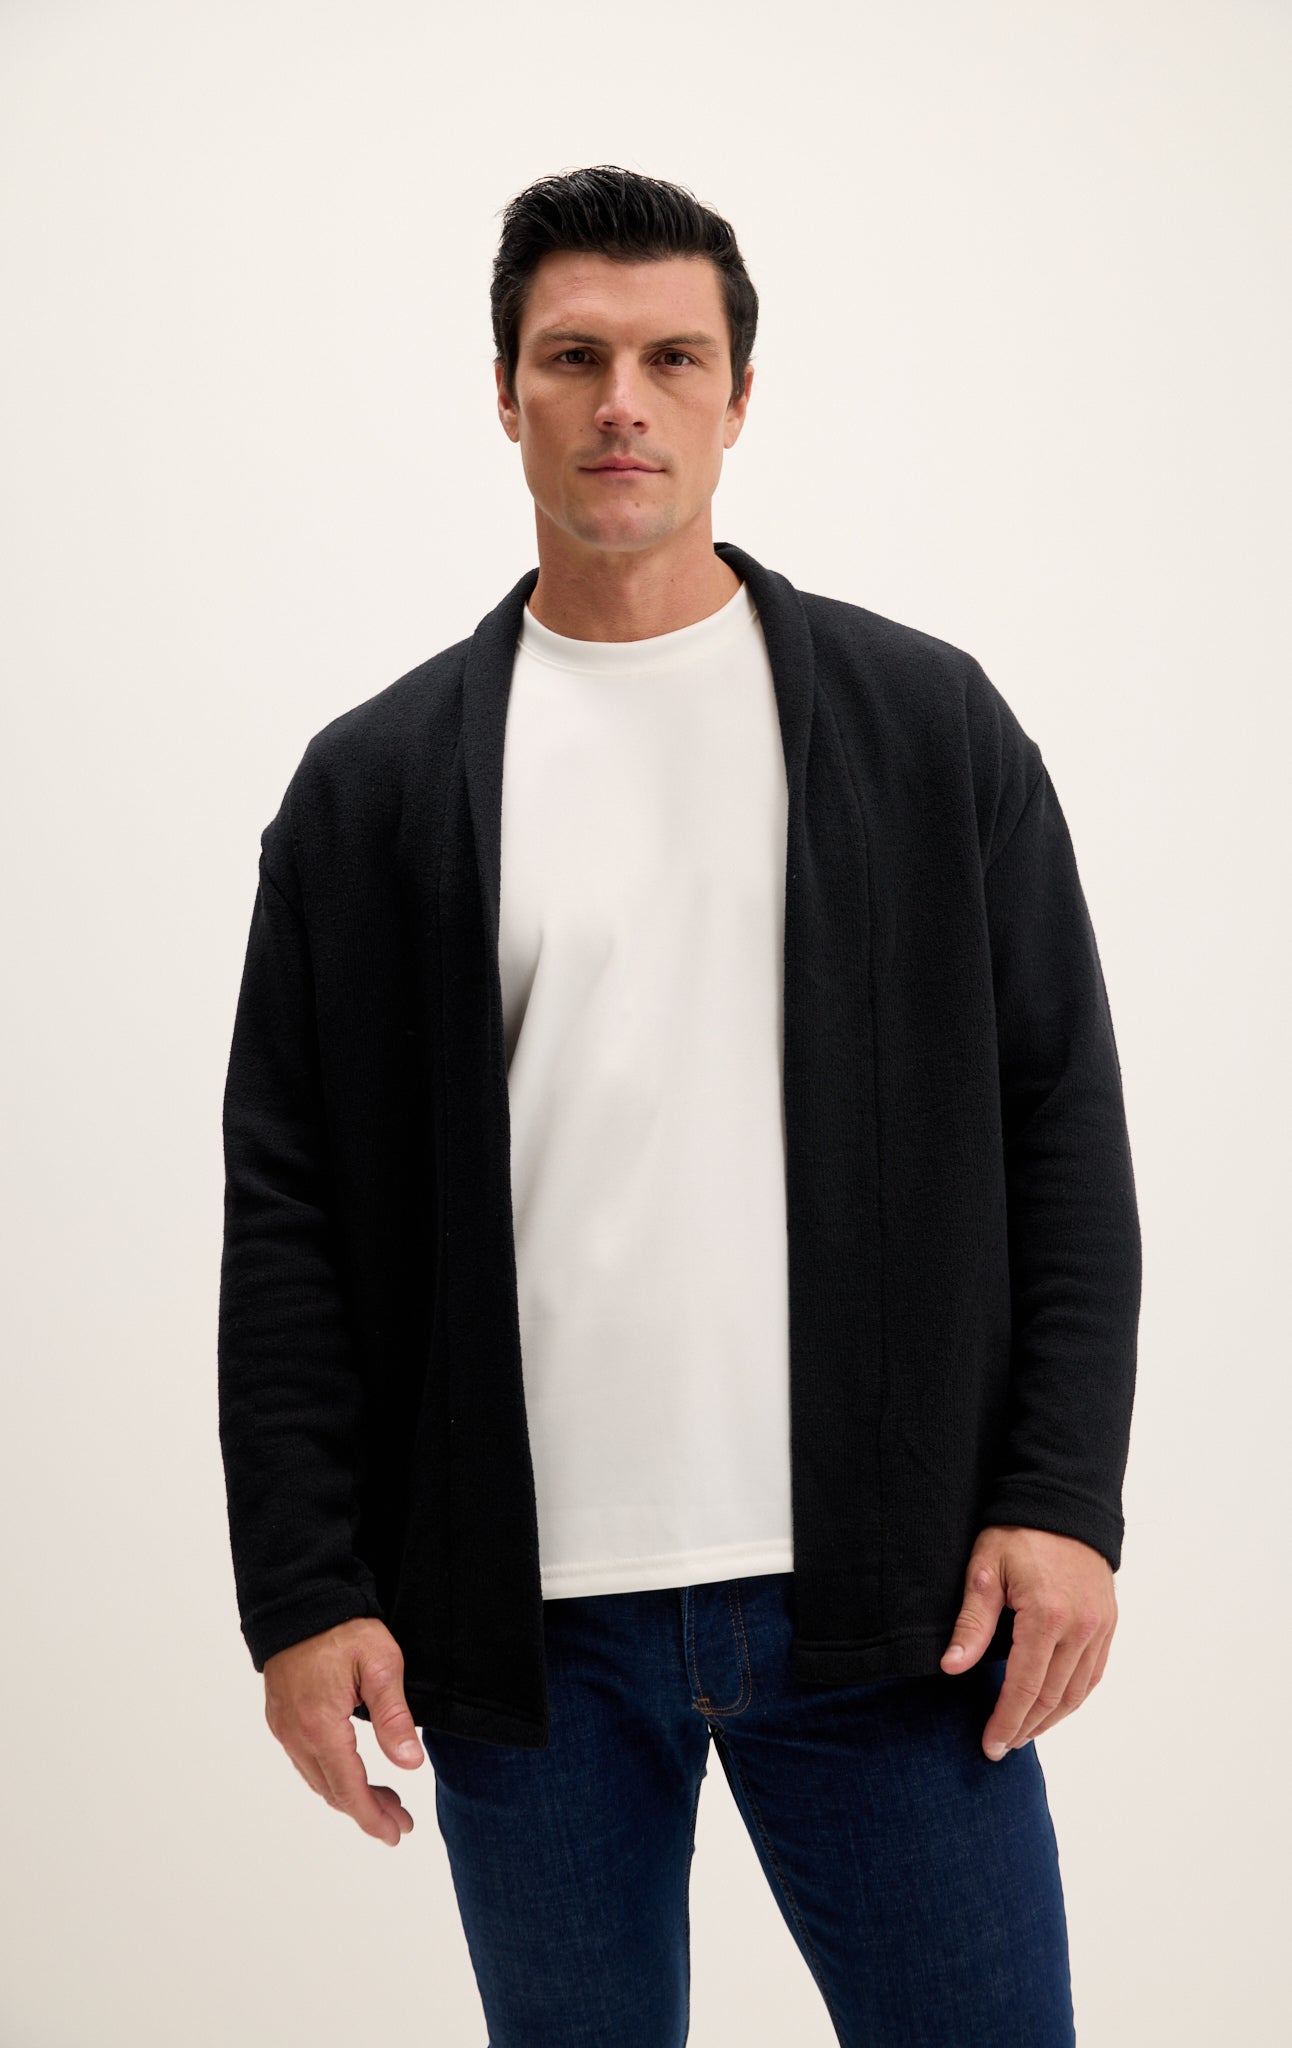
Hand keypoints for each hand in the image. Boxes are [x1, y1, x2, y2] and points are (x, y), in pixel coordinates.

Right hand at [263, 1616, 423, 1845]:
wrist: (300, 1600)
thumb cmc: (344, 1627)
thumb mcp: (382, 1664)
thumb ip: (394, 1717)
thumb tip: (410, 1764)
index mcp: (321, 1725)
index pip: (349, 1788)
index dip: (373, 1817)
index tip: (396, 1834)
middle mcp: (296, 1734)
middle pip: (332, 1791)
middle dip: (367, 1811)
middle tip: (400, 1821)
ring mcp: (283, 1727)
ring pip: (317, 1779)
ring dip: (349, 1795)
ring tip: (384, 1801)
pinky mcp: (280, 1717)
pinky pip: (305, 1761)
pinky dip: (331, 1776)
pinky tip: (352, 1773)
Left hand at [939, 1525, 1115, 1761]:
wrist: (1062, 1503)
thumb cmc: (1017, 1533)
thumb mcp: (984, 1569)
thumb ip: (972, 1623)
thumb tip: (951, 1668)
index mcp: (1047, 1614)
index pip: (1023, 1686)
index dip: (1005, 1721)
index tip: (989, 1745)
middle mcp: (1080, 1627)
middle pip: (1051, 1697)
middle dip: (1024, 1727)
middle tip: (1000, 1747)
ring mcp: (1099, 1627)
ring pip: (1076, 1692)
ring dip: (1049, 1720)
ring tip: (1022, 1733)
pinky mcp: (1108, 1623)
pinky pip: (1093, 1674)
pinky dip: (1072, 1698)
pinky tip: (1052, 1707)